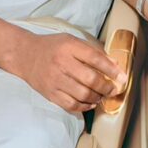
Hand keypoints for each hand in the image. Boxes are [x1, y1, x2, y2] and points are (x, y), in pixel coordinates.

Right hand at [11, 32, 126, 113]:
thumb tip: (114, 65)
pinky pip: (71, 105)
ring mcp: (55, 80)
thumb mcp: (72, 41)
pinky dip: (84, 107)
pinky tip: (90, 103)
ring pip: (82, 94)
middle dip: (107, 87)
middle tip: (114, 89)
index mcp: (69, 47)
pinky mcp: (50, 94)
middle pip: (90, 79)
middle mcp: (62, 64)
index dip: (112, 70)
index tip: (123, 77)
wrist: (25, 55)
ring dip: (97, 97)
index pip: (96, 59)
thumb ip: (93, 51)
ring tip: (102, 96)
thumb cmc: (52, 47)